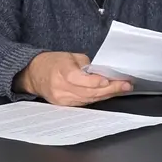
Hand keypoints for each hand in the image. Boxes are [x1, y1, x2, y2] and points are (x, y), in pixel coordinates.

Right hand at [18, 51, 132, 106]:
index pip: (79, 79)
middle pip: (88, 92)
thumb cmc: (53, 62)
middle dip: (110, 89)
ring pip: (89, 99)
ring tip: (122, 88)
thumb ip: (86, 65)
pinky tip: (109, 93)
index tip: (109, 80)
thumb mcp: (70, 56)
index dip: (95, 81)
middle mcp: (60, 88)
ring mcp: (62, 99)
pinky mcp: (65, 105)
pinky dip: (98, 98)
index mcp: (60, 71)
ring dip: (108, 94)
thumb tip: (103, 72)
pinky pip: (85, 102)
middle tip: (126, 85)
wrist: (35, 75)